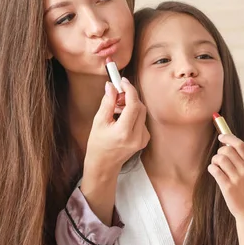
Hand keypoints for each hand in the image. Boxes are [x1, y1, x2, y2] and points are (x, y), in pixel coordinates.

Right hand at [80, 78, 149, 225]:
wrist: (104, 164)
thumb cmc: (98, 143)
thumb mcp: (99, 121)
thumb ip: (107, 102)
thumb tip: (111, 85)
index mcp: (124, 132)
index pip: (133, 105)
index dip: (129, 89)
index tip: (123, 81)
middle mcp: (137, 136)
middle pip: (140, 106)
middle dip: (129, 97)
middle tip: (116, 95)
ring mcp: (143, 139)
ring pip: (142, 112)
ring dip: (131, 106)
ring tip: (116, 110)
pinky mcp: (145, 139)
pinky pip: (142, 119)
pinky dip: (133, 114)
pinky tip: (122, 119)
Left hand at [209, 134, 243, 244]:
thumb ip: (241, 161)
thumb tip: (227, 146)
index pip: (239, 145)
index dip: (229, 138)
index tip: (221, 136)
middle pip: (227, 151)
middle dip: (219, 152)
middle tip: (218, 158)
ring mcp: (236, 178)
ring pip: (220, 159)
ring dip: (214, 160)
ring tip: (216, 165)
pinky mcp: (228, 187)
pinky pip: (215, 171)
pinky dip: (212, 168)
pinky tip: (213, 171)